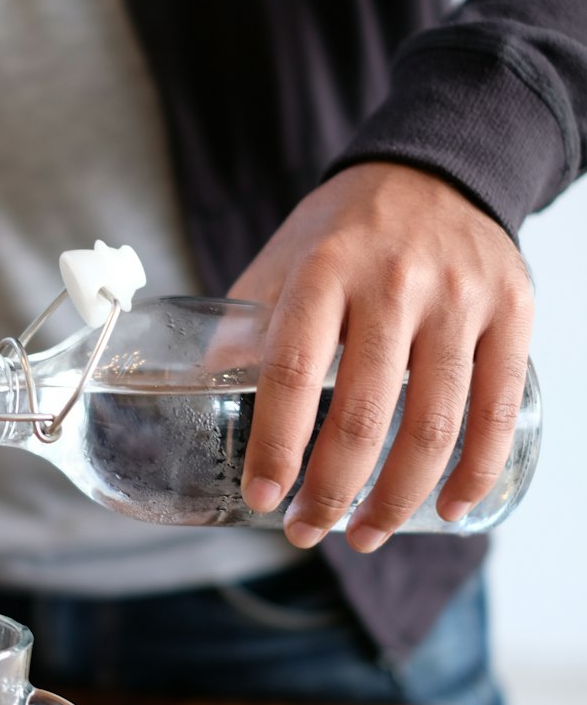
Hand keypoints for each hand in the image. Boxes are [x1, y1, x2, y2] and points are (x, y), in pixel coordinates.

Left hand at [228, 162, 533, 551]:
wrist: (435, 170)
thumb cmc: (344, 232)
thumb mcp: (282, 260)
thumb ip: (244, 326)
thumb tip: (193, 394)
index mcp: (323, 270)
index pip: (293, 372)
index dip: (277, 446)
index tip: (263, 499)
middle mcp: (393, 283)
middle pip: (364, 413)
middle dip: (332, 491)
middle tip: (308, 531)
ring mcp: (459, 299)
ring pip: (434, 423)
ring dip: (397, 497)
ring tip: (365, 534)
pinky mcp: (511, 312)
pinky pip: (495, 409)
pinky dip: (474, 471)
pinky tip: (448, 510)